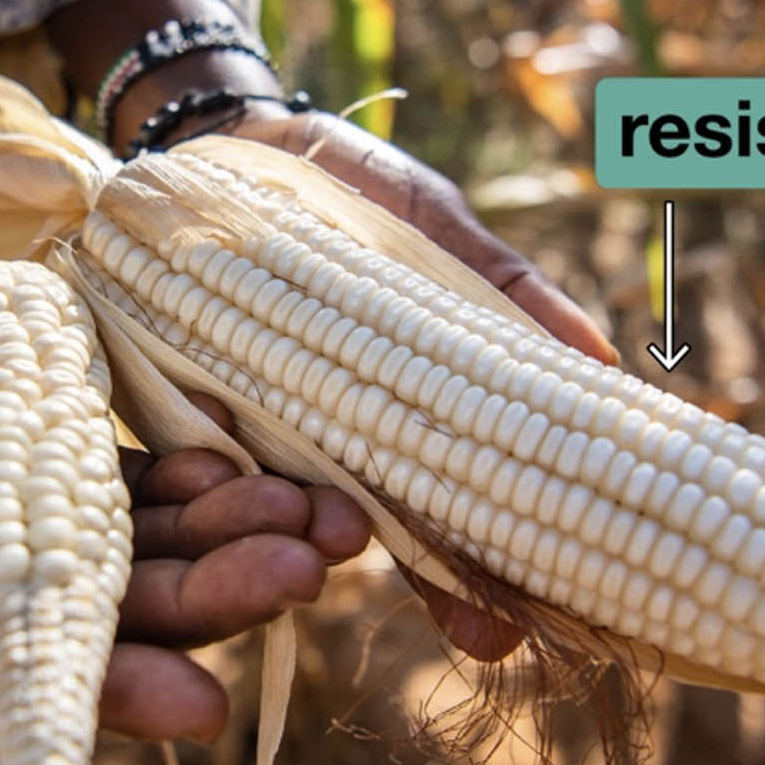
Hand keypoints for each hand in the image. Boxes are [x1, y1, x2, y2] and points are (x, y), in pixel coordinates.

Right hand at [0, 243, 368, 740]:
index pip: (11, 663)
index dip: (104, 688)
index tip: (201, 707)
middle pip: (103, 607)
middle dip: (207, 599)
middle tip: (305, 574)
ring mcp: (7, 507)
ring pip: (135, 542)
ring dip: (228, 537)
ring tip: (326, 523)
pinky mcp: (34, 440)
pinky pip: (127, 469)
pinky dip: (196, 474)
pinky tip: (271, 469)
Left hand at [230, 106, 618, 662]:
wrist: (224, 134)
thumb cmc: (350, 194)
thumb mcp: (435, 232)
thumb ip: (503, 292)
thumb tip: (604, 363)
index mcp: (381, 431)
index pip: (428, 523)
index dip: (468, 580)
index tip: (507, 630)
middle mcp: (305, 451)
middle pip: (355, 538)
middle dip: (414, 583)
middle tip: (473, 631)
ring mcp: (233, 433)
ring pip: (266, 508)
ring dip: (302, 530)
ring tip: (342, 541)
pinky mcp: (161, 401)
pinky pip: (179, 440)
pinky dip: (202, 452)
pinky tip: (226, 458)